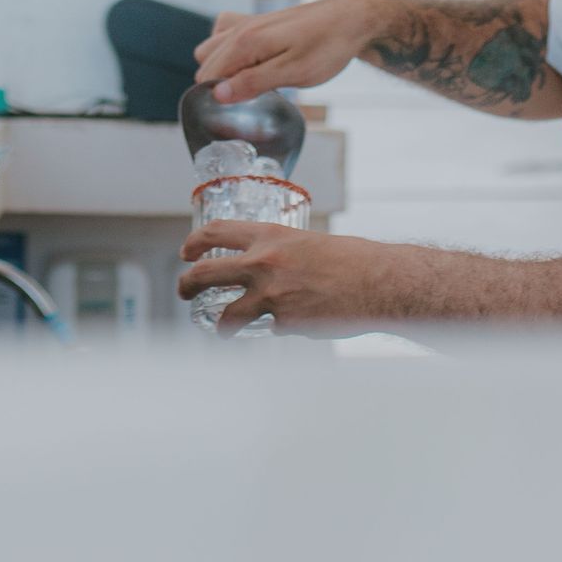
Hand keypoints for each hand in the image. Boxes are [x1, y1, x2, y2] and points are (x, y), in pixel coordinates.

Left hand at [178, 222, 388, 334]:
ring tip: (222, 328)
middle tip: (183, 290)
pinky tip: (297, 323)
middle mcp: (262, 264)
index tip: (186, 252)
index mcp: (269, 236)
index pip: (215, 232)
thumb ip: (280, 253)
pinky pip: (271, 328)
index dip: (194, 242)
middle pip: (205, 274)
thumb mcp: (306, 242)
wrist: (378, 282)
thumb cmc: (350, 259)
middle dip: (187, 284)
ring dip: (220, 324)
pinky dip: (279, 328)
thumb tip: (264, 268)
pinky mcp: (285, 324)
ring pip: (227, 315)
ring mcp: (271, 297)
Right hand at [193, 0, 382, 102]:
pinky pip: (225, 33)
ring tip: (249, 82)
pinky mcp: (257, 21)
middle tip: (248, 99)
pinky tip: (250, 62)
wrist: (350, 20)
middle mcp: (240, 28)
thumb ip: (253, 82)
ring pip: (212, 47)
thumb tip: (218, 94)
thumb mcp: (293, 73)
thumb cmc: (327, 47)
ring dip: (221, 66)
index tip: (237, 111)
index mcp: (246, 41)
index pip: (208, 75)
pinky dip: (229, 49)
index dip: (217, 97)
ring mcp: (247, 22)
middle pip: (205, 62)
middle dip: (218, 83)